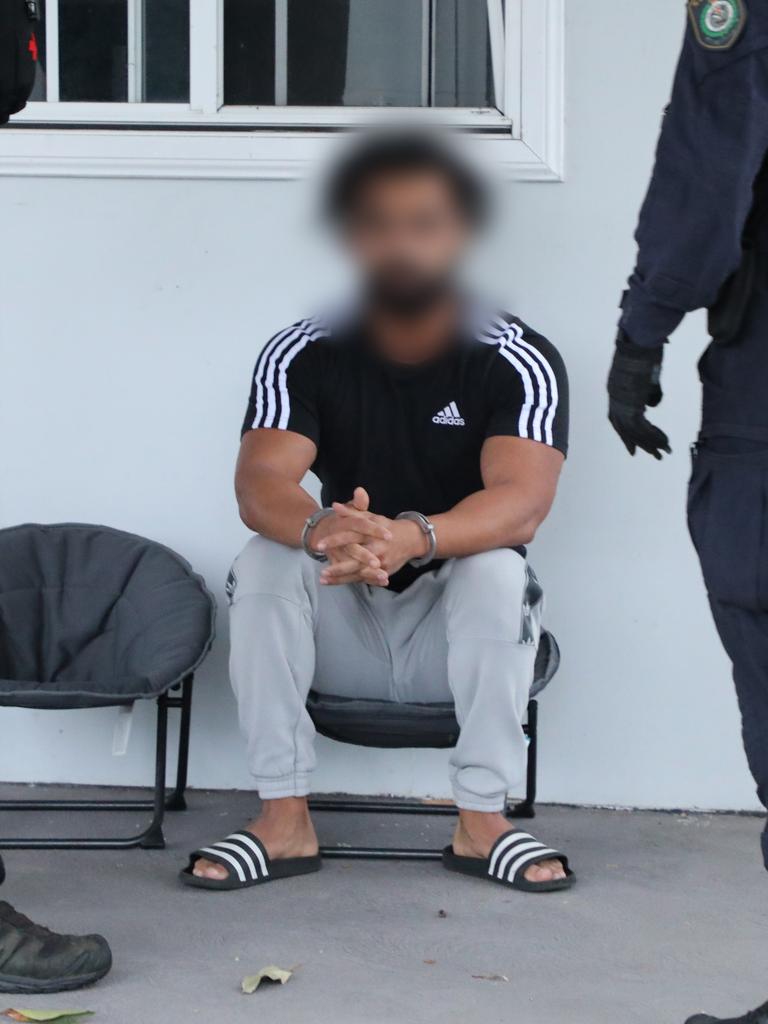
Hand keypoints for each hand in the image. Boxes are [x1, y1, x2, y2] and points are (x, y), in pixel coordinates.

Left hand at [320, 498, 427, 583]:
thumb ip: (353, 512)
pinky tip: (336, 583)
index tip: (319, 545)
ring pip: (359, 573)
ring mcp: (381, 562)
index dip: (335, 541)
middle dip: (339, 568)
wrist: (411, 540)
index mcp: (371, 534)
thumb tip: (335, 505)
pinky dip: (351, 581)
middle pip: (355, 560)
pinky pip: (366, 579)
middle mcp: (377, 549)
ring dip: (341, 578)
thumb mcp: (371, 517)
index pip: (351, 537)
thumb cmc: (387, 527)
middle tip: (322, 572)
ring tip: (323, 580)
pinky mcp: (384, 572)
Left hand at [607, 330, 670, 459]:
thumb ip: (647, 390)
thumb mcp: (644, 372)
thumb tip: (651, 404)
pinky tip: (663, 442)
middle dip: (638, 443)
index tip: (633, 446)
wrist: (639, 339)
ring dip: (649, 443)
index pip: (617, 419)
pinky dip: (653, 436)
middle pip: (624, 429)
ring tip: (662, 452)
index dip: (625, 434)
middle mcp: (615, 399)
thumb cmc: (643, 350)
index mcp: (614, 391)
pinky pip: (642, 427)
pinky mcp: (632, 402)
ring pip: (634, 431)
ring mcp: (622, 401)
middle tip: (651, 455)